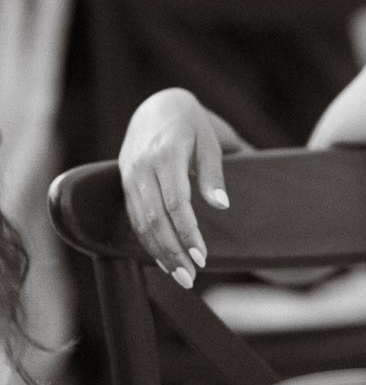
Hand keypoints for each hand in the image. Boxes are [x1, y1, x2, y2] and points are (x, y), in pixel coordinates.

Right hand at [118, 88, 247, 287]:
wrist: (157, 107)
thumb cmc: (191, 125)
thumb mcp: (208, 142)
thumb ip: (213, 173)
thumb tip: (221, 206)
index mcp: (165, 154)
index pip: (175, 203)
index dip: (187, 232)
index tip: (202, 256)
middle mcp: (142, 167)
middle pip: (155, 218)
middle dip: (172, 251)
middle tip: (190, 277)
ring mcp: (130, 176)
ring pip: (141, 222)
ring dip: (159, 252)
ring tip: (180, 275)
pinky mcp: (125, 183)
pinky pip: (134, 217)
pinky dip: (147, 241)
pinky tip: (163, 258)